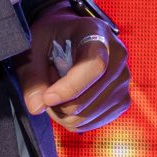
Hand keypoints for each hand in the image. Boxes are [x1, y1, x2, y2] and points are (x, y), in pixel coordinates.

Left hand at [16, 5, 130, 130]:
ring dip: (63, 113)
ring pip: (88, 115)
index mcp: (96, 33)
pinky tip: (68, 102)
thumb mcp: (35, 47)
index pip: (94, 66)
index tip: (47, 99)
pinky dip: (73, 120)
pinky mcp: (122, 100)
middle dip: (58, 104)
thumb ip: (32, 75)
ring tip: (56, 94)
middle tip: (44, 92)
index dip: (70, 87)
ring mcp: (123, 80)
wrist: (70, 37)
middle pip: (89, 97)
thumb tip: (37, 107)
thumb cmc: (52, 39)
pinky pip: (92, 123)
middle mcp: (117, 56)